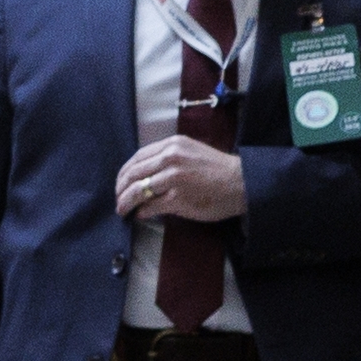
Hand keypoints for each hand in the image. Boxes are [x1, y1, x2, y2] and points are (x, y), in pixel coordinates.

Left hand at [114, 134, 246, 223]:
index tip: (120, 183)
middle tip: (118, 200)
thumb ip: (167, 158)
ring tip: (122, 210)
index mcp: (173, 145)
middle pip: (133, 174)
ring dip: (125, 203)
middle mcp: (171, 158)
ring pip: (138, 191)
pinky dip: (142, 212)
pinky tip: (141, 215)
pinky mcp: (178, 198)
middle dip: (120, 190)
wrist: (242, 182)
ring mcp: (174, 178)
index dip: (124, 173)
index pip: (137, 158)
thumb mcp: (190, 152)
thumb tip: (144, 175)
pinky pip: (150, 206)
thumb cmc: (217, 169)